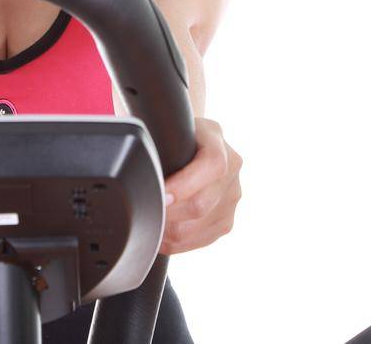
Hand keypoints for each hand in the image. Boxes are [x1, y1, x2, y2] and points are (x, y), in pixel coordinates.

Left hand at [159, 116, 241, 255]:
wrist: (189, 142)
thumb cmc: (170, 135)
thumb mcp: (164, 127)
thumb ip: (157, 140)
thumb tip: (138, 165)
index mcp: (216, 138)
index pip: (212, 165)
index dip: (185, 185)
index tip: (160, 194)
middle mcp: (232, 168)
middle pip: (202, 204)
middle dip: (168, 214)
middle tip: (146, 215)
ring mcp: (232, 196)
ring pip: (200, 227)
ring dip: (169, 232)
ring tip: (149, 226)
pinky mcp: (227, 220)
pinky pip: (203, 240)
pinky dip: (178, 243)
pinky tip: (162, 236)